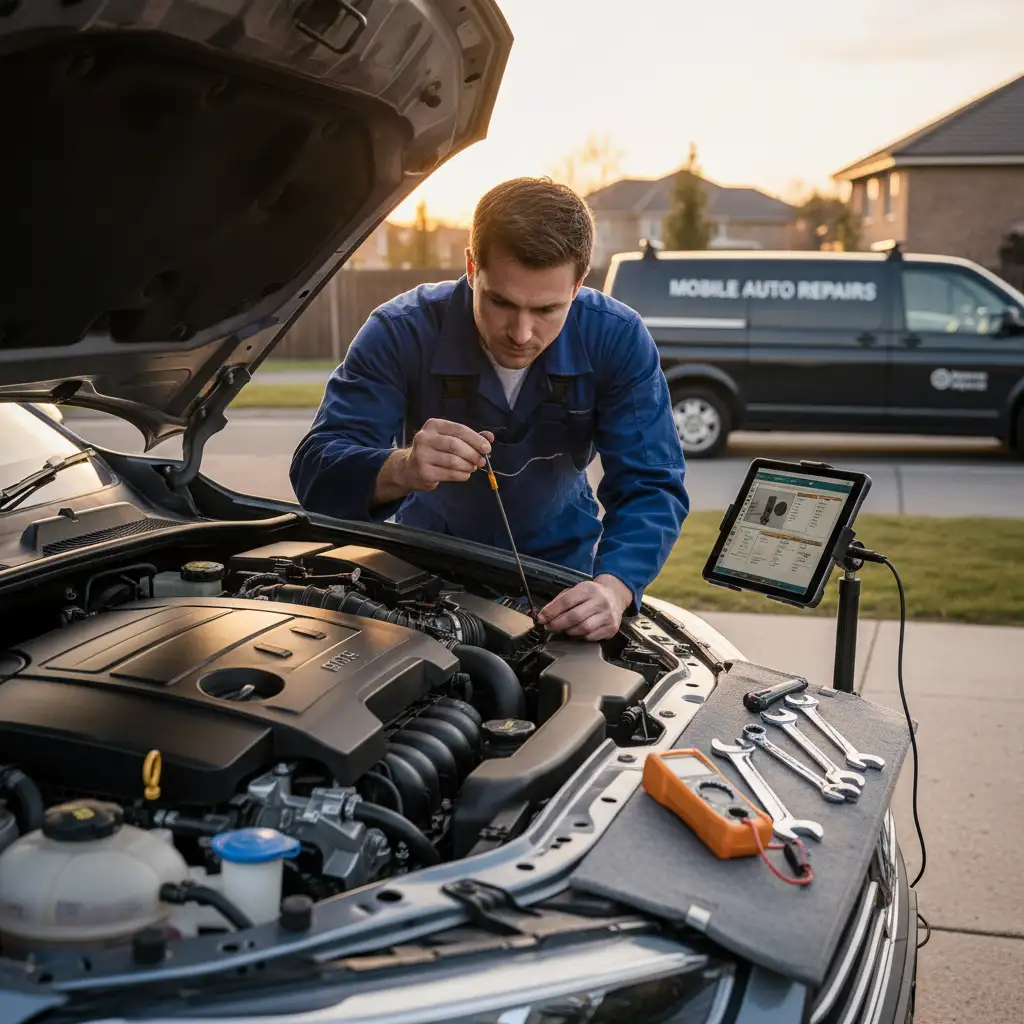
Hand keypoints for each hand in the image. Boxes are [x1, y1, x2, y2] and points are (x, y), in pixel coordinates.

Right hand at [373, 420, 493, 505]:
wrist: (410, 468)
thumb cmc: (434, 450)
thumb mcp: (449, 438)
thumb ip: (469, 437)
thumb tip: (490, 437)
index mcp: (433, 425)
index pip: (459, 430)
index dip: (476, 439)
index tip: (487, 448)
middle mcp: (424, 438)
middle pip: (456, 445)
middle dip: (473, 454)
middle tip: (481, 461)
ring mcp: (422, 456)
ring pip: (453, 461)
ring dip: (468, 466)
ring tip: (473, 467)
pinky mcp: (424, 472)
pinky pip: (450, 474)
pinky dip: (462, 475)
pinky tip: (465, 474)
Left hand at [537, 575, 631, 640]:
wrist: (614, 597)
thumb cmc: (590, 595)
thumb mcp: (575, 591)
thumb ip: (559, 602)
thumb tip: (543, 617)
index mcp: (588, 589)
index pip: (566, 601)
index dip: (551, 611)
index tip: (541, 618)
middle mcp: (600, 601)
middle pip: (574, 617)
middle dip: (557, 624)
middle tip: (549, 627)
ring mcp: (608, 615)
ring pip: (583, 629)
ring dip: (569, 631)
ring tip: (564, 629)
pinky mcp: (611, 628)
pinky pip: (591, 637)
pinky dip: (581, 636)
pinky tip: (578, 632)